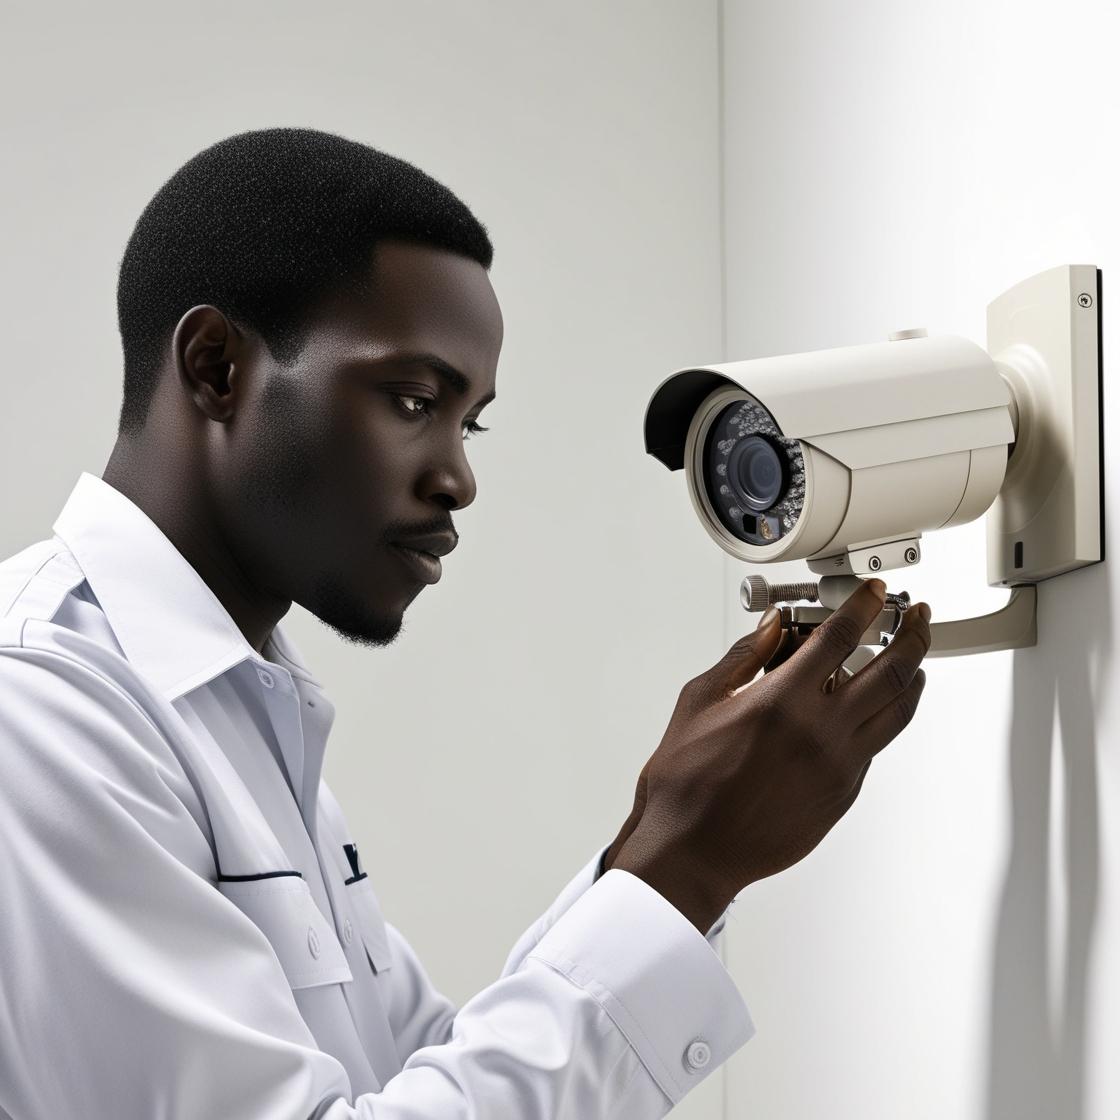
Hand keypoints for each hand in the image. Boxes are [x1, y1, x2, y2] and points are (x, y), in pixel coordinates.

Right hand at [613, 579, 931, 932]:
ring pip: (898, 711)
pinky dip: (883, 717)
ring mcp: (840, 765)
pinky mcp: (844, 793)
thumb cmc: (687, 782)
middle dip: (911, 634)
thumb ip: (743, 657)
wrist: (694, 848)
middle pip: (892, 671)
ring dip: (913, 678)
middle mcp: (822, 731)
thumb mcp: (700, 701)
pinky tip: (873, 708)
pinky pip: (876, 745)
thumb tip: (771, 627)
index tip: (874, 593)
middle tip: (916, 617)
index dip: (864, 606)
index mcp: (783, 700)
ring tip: (915, 661)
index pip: (842, 636)